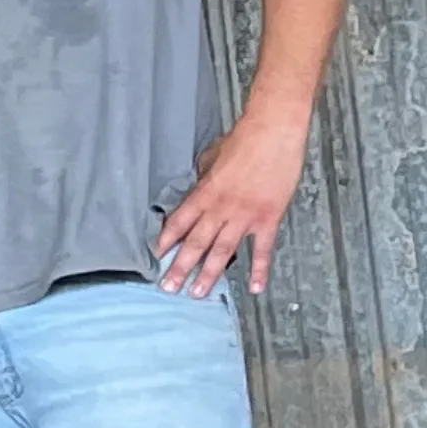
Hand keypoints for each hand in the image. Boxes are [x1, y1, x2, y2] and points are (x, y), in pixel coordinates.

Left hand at [158, 110, 307, 297]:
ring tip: (197, 294)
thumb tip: (196, 189)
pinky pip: (262, 249)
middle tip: (167, 287)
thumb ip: (203, 179)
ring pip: (223, 251)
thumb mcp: (211, 157)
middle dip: (180, 266)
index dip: (165, 240)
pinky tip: (254, 287)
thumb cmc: (241, 140)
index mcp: (204, 192)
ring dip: (209, 274)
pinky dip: (259, 269)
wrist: (273, 134)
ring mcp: (245, 216)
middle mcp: (221, 208)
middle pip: (196, 242)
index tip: (154, 256)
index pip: (179, 221)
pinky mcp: (268, 218)